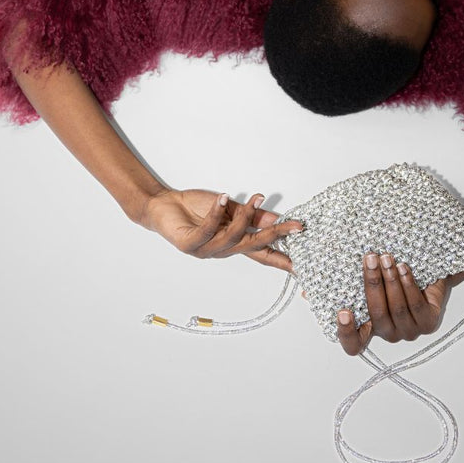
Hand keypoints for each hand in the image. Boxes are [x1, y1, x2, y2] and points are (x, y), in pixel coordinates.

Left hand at [140, 188, 301, 271]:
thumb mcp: (230, 209)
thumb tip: (277, 218)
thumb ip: (252, 215)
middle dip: (276, 236)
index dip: (280, 259)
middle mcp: (221, 251)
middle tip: (294, 225)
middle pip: (253, 247)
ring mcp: (205, 250)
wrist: (163, 205)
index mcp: (233, 244)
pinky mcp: (189, 244)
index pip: (261, 254)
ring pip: (233, 238)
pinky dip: (217, 213)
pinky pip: (208, 230)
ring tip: (255, 198)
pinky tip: (224, 198)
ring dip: (246, 217)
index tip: (300, 264)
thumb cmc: (195, 208)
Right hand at [336, 253, 447, 355]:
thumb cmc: (398, 278)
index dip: (347, 332)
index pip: (354, 343)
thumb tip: (351, 267)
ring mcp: (410, 331)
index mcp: (372, 327)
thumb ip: (365, 282)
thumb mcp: (378, 280)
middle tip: (370, 259)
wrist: (430, 274)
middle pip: (378, 315)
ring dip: (391, 280)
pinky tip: (403, 269)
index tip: (343, 312)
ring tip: (387, 259)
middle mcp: (390, 333)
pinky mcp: (428, 323)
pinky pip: (416, 305)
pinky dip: (408, 285)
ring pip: (398, 309)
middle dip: (373, 283)